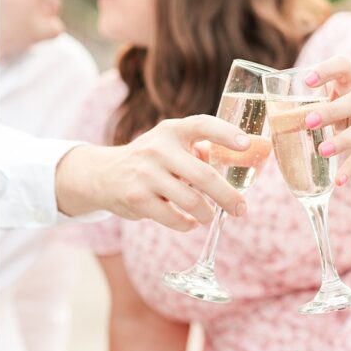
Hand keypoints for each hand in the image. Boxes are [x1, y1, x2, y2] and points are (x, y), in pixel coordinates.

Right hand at [57, 114, 250, 231]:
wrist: (104, 174)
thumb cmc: (150, 160)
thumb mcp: (170, 144)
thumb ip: (200, 149)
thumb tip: (242, 161)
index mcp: (172, 131)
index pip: (202, 125)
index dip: (226, 134)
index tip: (246, 145)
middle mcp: (158, 149)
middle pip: (204, 175)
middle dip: (228, 196)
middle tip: (240, 209)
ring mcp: (146, 174)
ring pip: (191, 201)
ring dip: (206, 213)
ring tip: (209, 216)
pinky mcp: (137, 198)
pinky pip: (174, 218)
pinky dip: (187, 224)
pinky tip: (189, 222)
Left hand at [302, 56, 350, 185]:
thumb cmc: (346, 88)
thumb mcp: (334, 82)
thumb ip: (308, 93)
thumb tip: (270, 109)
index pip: (341, 66)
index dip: (325, 71)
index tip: (307, 79)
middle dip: (332, 112)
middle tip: (309, 121)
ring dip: (343, 141)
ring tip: (322, 151)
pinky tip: (338, 181)